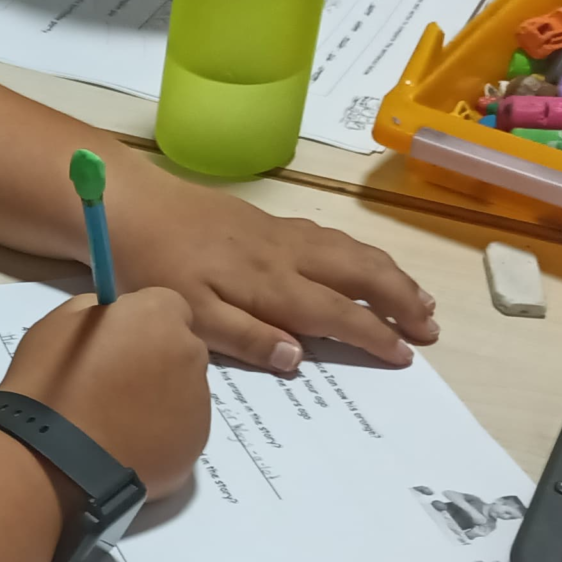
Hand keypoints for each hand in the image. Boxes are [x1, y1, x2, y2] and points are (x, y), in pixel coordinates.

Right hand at [2, 288, 210, 496]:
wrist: (54, 460)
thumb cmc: (51, 385)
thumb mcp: (59, 323)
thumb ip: (98, 310)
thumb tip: (115, 317)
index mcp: (158, 316)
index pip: (167, 305)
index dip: (142, 322)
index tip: (117, 341)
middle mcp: (189, 353)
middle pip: (180, 348)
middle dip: (155, 359)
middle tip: (113, 383)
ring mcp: (197, 403)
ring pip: (182, 391)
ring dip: (158, 398)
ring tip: (115, 421)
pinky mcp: (195, 445)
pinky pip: (180, 430)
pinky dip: (159, 434)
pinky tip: (125, 445)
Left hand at [108, 171, 438, 371]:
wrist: (129, 204)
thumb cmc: (151, 266)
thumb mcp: (189, 315)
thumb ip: (244, 337)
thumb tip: (300, 357)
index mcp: (269, 284)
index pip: (338, 313)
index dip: (375, 334)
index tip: (406, 354)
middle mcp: (285, 255)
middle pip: (359, 274)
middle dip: (401, 299)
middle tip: (432, 326)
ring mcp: (279, 234)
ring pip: (350, 251)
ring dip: (389, 275)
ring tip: (417, 297)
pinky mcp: (267, 221)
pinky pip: (331, 237)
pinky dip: (361, 253)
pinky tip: (365, 262)